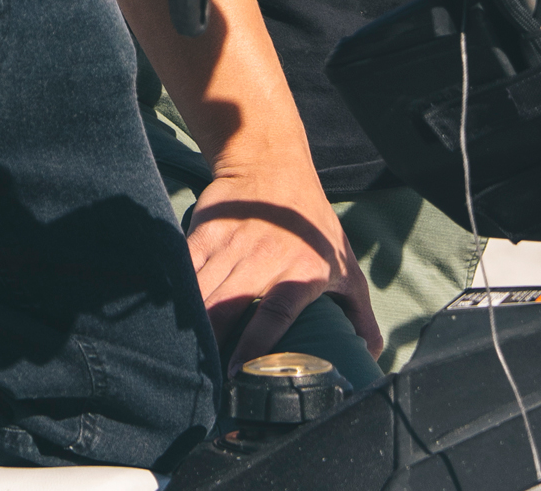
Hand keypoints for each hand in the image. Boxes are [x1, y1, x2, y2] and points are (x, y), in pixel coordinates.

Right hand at [187, 160, 383, 362]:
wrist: (272, 165)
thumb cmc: (312, 224)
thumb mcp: (346, 265)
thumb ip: (359, 314)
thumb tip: (370, 356)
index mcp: (300, 272)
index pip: (274, 314)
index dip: (254, 346)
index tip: (236, 372)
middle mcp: (264, 258)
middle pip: (228, 307)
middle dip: (212, 341)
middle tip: (203, 373)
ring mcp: (232, 244)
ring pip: (204, 292)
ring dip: (192, 323)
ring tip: (182, 354)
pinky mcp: (206, 232)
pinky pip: (186, 267)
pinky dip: (176, 291)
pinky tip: (169, 313)